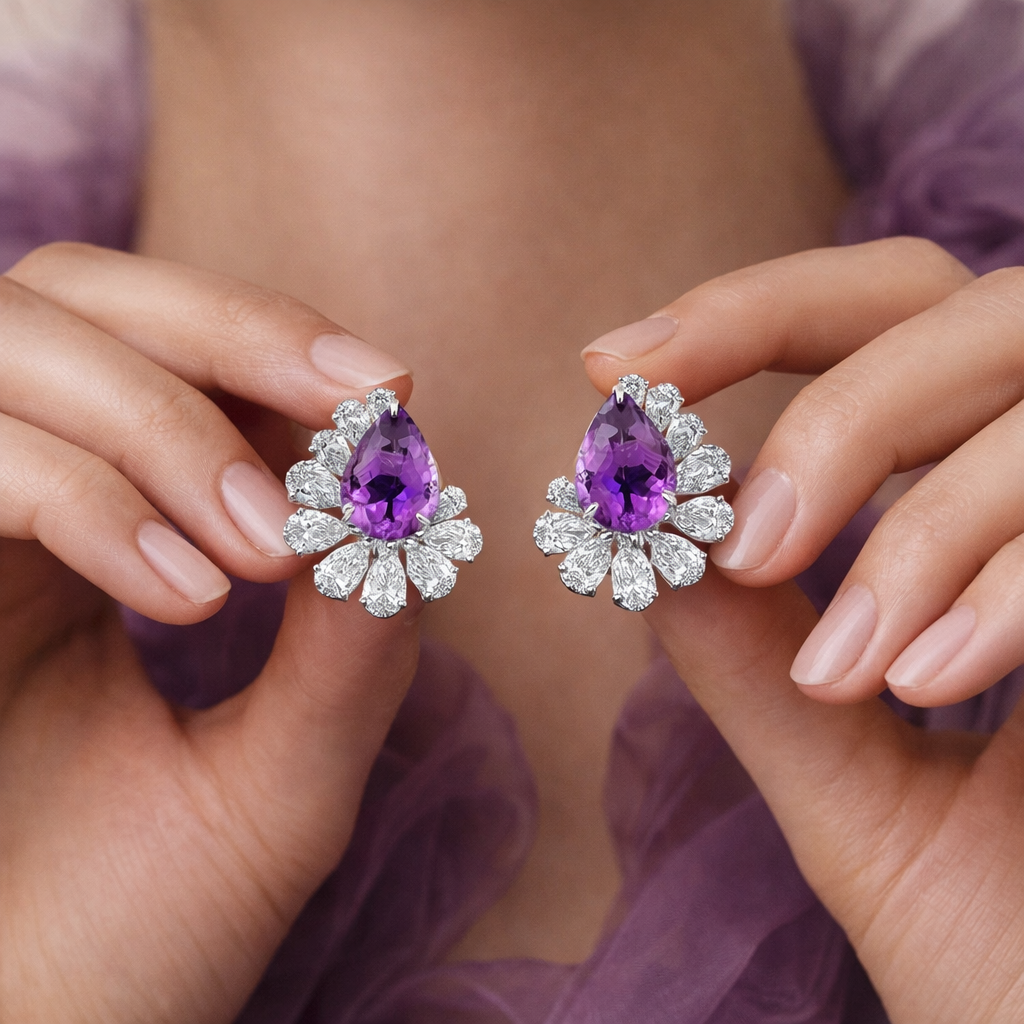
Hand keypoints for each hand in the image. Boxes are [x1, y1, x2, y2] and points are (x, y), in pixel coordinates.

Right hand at [0, 243, 418, 1021]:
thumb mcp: (285, 773)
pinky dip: (81, 494)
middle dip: (225, 331)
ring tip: (264, 553)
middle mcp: (5, 502)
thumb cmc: (140, 936)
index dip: (274, 340)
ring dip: (162, 422)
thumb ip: (357, 639)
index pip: (175, 355)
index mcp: (99, 534)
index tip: (385, 386)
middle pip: (80, 294)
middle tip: (354, 404)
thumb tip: (415, 497)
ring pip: (15, 339)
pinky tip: (184, 591)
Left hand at [583, 238, 1023, 1020]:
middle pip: (960, 305)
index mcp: (991, 499)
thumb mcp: (846, 778)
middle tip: (739, 533)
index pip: (871, 320)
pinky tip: (933, 682)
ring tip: (844, 674)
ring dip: (918, 526)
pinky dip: (1008, 578)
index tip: (612, 372)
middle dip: (837, 408)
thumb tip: (638, 527)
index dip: (743, 317)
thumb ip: (743, 651)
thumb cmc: (1008, 944)